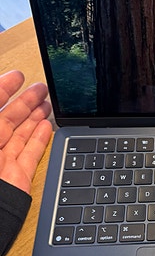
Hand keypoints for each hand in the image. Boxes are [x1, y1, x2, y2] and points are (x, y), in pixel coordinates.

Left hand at [0, 70, 52, 193]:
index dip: (4, 88)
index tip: (18, 76)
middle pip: (9, 117)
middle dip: (26, 101)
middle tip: (41, 88)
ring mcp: (3, 162)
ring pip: (22, 134)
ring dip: (36, 117)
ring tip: (49, 104)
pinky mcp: (18, 178)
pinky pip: (31, 155)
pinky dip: (41, 140)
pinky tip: (47, 127)